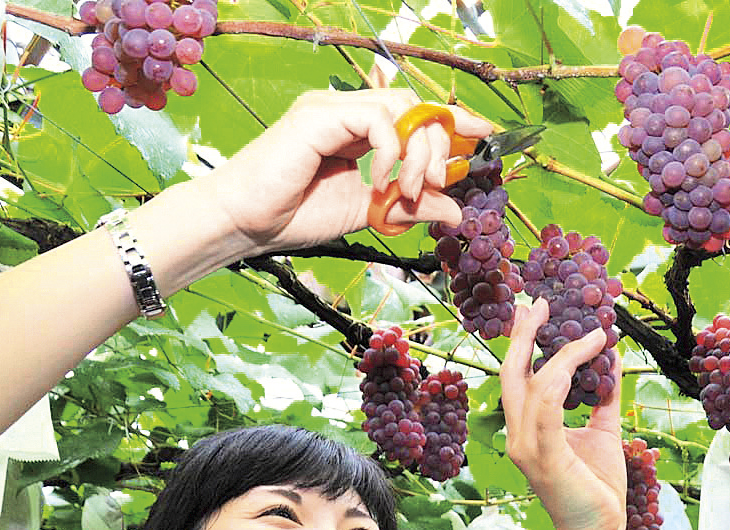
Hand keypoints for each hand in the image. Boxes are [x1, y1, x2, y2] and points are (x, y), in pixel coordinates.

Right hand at [203, 89, 492, 254]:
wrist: (245, 224)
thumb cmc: (293, 216)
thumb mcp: (367, 213)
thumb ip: (409, 207)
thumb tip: (456, 212)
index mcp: (356, 128)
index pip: (414, 112)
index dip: (452, 120)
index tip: (485, 135)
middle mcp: (345, 110)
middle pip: (415, 105)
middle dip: (439, 144)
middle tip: (436, 183)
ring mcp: (331, 108)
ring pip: (401, 106)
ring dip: (418, 150)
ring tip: (408, 187)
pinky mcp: (318, 115)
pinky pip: (376, 118)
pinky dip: (391, 150)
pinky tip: (380, 181)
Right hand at [500, 299, 625, 529]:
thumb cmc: (596, 486)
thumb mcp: (604, 430)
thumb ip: (604, 395)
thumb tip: (611, 357)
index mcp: (527, 428)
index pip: (518, 376)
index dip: (524, 341)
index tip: (538, 310)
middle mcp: (518, 434)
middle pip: (511, 371)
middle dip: (525, 333)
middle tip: (540, 301)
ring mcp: (525, 446)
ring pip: (533, 382)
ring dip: (562, 350)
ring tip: (591, 330)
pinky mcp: (543, 455)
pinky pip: (548, 405)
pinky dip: (568, 373)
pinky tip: (591, 354)